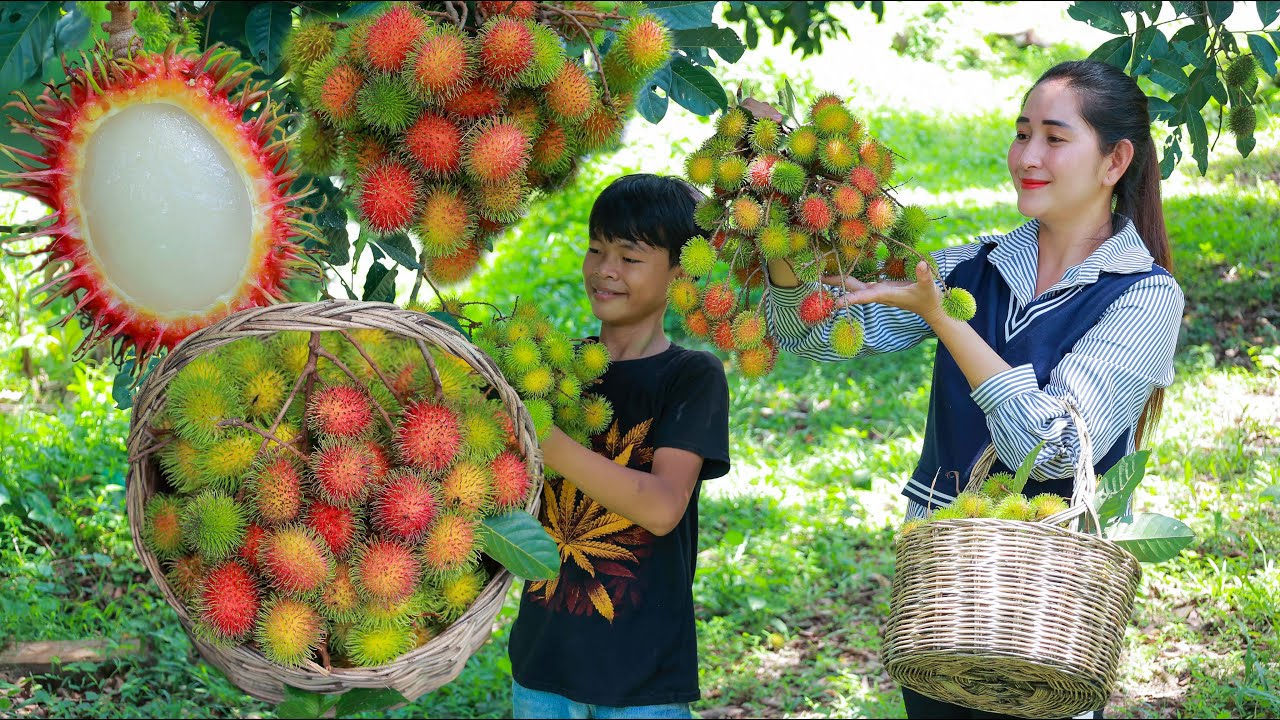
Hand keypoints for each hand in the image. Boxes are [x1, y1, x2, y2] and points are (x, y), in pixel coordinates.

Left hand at [823, 261, 943, 324]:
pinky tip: (839, 274)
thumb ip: (923, 276)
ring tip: (820, 274)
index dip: (850, 298)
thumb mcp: (927, 287)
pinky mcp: (879, 287)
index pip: (865, 296)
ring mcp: (876, 290)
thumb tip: (920, 264)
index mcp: (885, 294)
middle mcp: (876, 293)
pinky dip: (848, 278)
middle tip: (816, 278)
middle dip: (835, 284)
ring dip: (838, 280)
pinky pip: (859, 283)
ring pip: (853, 284)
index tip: (835, 303)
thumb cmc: (928, 299)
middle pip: (851, 288)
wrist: (929, 308)